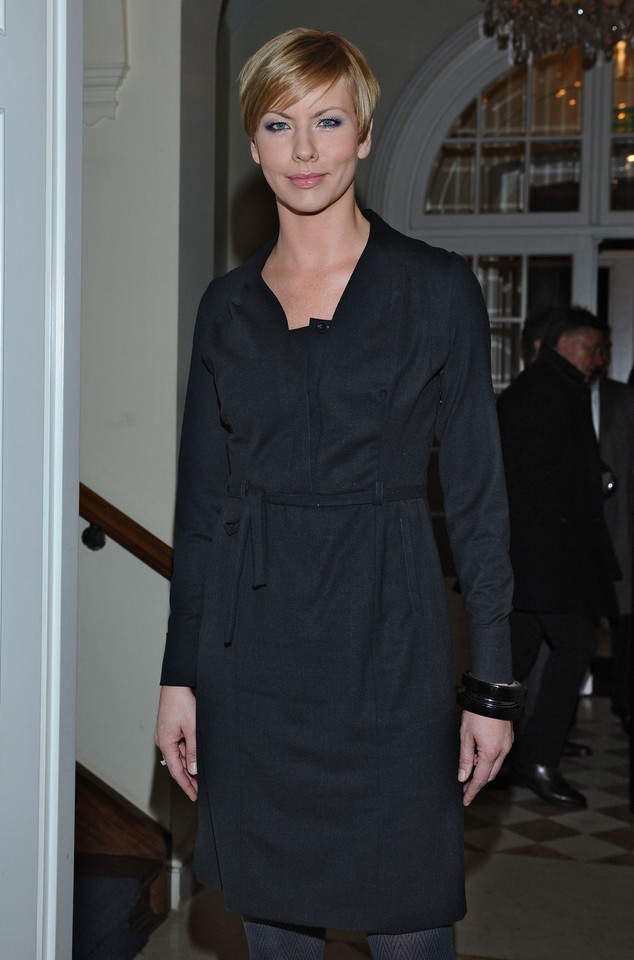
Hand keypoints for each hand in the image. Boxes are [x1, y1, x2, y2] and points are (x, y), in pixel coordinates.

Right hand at [155, 685, 197, 800]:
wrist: (176, 684)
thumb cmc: (182, 703)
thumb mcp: (192, 728)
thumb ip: (193, 750)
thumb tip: (193, 770)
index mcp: (166, 743)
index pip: (177, 771)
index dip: (186, 785)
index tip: (194, 796)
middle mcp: (163, 741)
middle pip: (177, 765)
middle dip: (189, 778)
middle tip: (200, 790)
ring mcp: (165, 735)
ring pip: (179, 755)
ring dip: (189, 765)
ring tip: (201, 776)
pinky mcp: (169, 729)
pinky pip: (179, 746)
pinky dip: (187, 753)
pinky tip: (196, 757)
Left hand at [458, 711, 512, 805]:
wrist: (492, 695)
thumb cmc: (477, 712)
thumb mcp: (465, 735)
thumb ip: (465, 758)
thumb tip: (463, 776)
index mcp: (490, 753)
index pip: (480, 779)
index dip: (471, 791)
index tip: (465, 800)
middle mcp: (502, 751)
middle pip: (489, 775)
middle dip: (477, 782)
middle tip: (464, 786)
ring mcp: (507, 745)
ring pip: (495, 766)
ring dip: (483, 771)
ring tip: (469, 769)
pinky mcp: (508, 739)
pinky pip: (499, 756)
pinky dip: (489, 761)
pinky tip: (479, 756)